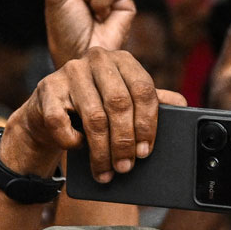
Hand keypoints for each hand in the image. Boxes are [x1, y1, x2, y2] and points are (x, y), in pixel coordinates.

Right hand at [1, 48, 186, 183]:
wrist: (48, 112)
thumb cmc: (92, 107)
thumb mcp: (123, 101)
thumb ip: (150, 101)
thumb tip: (183, 106)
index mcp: (123, 59)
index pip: (143, 90)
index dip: (147, 124)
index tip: (145, 152)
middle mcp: (97, 58)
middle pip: (119, 104)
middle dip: (124, 142)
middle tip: (126, 167)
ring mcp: (70, 71)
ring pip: (93, 117)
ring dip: (101, 151)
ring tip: (106, 171)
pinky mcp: (47, 88)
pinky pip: (62, 121)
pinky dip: (72, 141)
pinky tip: (78, 148)